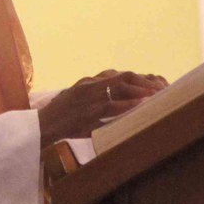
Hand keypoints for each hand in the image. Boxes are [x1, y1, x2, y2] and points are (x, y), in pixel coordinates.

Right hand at [37, 69, 168, 148]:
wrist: (40, 128)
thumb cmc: (58, 119)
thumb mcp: (76, 103)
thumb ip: (93, 101)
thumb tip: (115, 106)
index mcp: (88, 83)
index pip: (118, 76)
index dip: (138, 79)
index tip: (153, 84)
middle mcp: (90, 85)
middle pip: (124, 77)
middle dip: (144, 81)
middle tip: (163, 88)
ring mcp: (89, 97)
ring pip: (121, 87)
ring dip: (141, 90)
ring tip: (158, 93)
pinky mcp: (87, 111)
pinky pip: (112, 105)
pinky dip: (128, 103)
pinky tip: (143, 103)